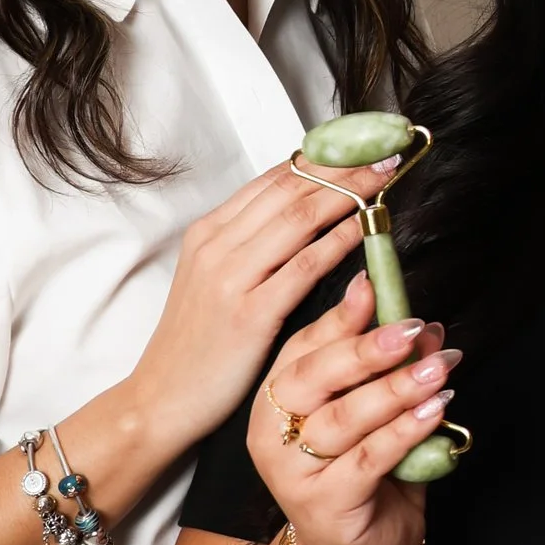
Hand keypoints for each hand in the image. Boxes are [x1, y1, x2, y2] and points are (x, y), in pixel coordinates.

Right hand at [126, 156, 397, 462]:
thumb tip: (303, 214)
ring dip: (348, 193)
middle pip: (290, 189)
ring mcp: (230, 277)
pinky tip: (366, 227)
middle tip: (383, 151)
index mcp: (208, 232)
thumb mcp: (213, 280)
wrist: (160, 399)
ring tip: (383, 177)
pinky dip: (339, 240)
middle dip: (342, 167)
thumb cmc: (197, 343)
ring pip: (299, 218)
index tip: (359, 145)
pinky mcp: (249, 313)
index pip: (273, 179)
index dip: (321, 158)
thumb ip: (250, 246)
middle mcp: (216, 245)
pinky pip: (304, 265)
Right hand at [248, 271, 457, 544]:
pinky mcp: (323, 504)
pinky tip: (435, 409)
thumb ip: (392, 372)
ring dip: (395, 388)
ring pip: (342, 417)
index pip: (302, 348)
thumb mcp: (376, 414)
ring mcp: (292, 472)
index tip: (375, 287)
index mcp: (276, 401)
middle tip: (411, 327)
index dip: (340, 317)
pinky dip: (404, 430)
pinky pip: (368, 458)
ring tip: (437, 368)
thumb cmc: (363, 477)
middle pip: (313, 377)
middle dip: (365, 348)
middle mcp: (272, 434)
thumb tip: (429, 327)